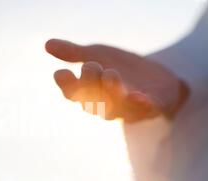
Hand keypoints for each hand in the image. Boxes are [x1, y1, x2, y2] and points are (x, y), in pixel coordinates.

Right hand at [45, 39, 184, 121]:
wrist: (159, 78)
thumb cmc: (123, 69)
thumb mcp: (98, 55)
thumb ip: (75, 53)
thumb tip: (47, 44)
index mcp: (91, 93)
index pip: (73, 94)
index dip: (67, 86)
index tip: (61, 73)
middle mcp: (105, 105)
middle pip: (91, 102)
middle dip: (90, 84)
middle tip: (92, 65)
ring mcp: (128, 108)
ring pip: (115, 108)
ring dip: (112, 92)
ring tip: (111, 75)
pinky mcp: (152, 107)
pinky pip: (145, 110)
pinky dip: (141, 105)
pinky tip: (139, 96)